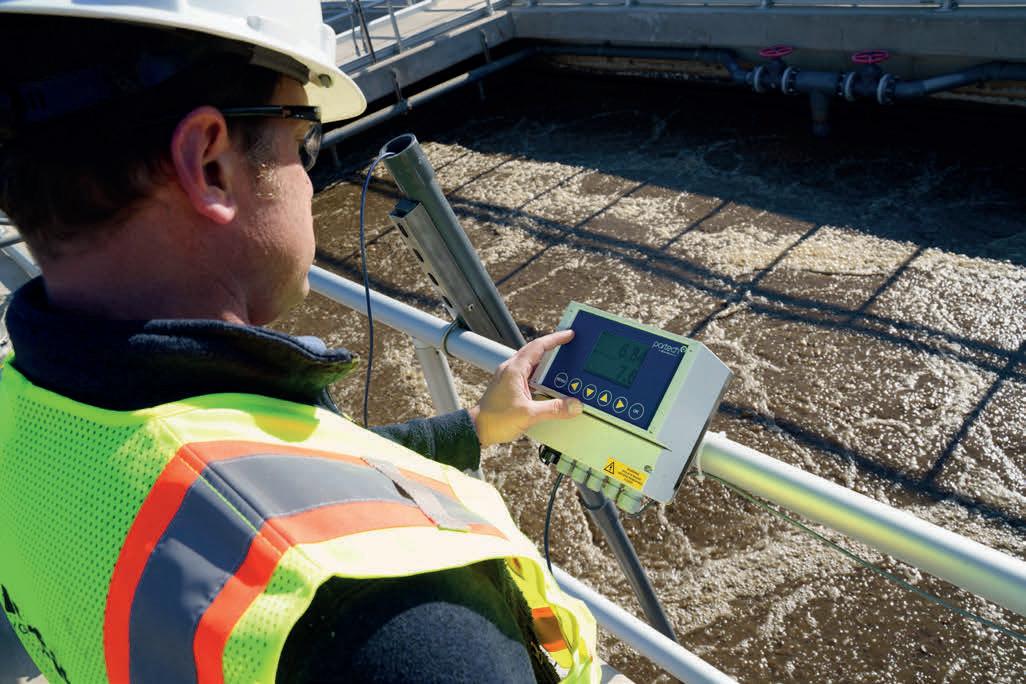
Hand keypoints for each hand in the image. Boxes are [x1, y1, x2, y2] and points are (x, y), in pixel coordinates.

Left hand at [469, 330, 582, 446]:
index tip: (569, 335)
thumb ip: (553, 409)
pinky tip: (551, 385)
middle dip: (553, 348)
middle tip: (569, 347)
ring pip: (532, 364)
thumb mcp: (529, 414)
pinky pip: (529, 376)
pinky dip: (541, 377)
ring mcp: (509, 378)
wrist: (477, 430)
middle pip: (535, 352)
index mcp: (514, 369)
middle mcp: (511, 370)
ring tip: (564, 366)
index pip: (538, 346)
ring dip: (547, 364)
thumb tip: (574, 405)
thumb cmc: (494, 420)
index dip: (556, 339)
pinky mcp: (509, 387)